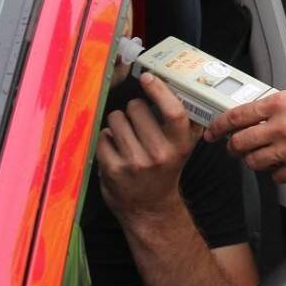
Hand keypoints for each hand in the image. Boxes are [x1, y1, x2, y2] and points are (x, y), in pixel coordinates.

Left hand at [96, 72, 202, 223]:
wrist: (151, 208)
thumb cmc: (165, 170)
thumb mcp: (182, 148)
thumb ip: (181, 121)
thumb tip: (174, 84)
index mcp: (180, 145)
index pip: (173, 111)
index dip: (159, 90)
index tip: (147, 77)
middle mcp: (160, 154)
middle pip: (136, 108)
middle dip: (134, 110)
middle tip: (138, 123)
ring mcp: (135, 163)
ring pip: (116, 119)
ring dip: (118, 123)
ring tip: (126, 137)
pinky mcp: (113, 170)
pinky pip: (103, 137)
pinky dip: (107, 140)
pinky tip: (116, 150)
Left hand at [204, 76, 285, 182]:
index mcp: (279, 104)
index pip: (237, 116)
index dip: (219, 125)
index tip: (212, 131)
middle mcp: (278, 128)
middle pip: (240, 143)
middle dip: (232, 147)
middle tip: (234, 147)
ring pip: (255, 163)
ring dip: (253, 161)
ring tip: (259, 158)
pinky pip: (277, 177)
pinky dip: (277, 173)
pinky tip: (283, 167)